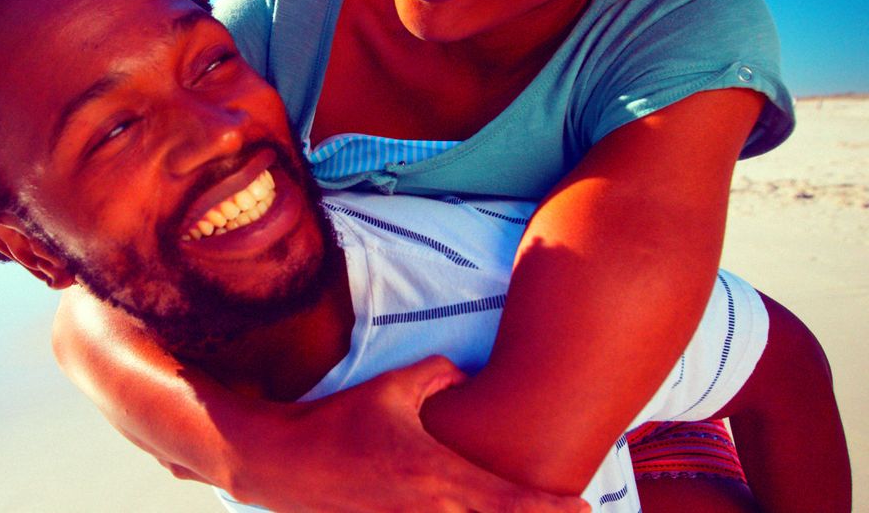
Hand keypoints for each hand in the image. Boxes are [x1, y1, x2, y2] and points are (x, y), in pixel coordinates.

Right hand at [226, 355, 587, 512]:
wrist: (285, 463)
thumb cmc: (340, 422)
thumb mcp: (393, 387)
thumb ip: (438, 374)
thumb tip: (464, 373)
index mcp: (439, 477)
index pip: (512, 504)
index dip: (554, 509)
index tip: (586, 506)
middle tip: (574, 512)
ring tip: (524, 510)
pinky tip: (469, 510)